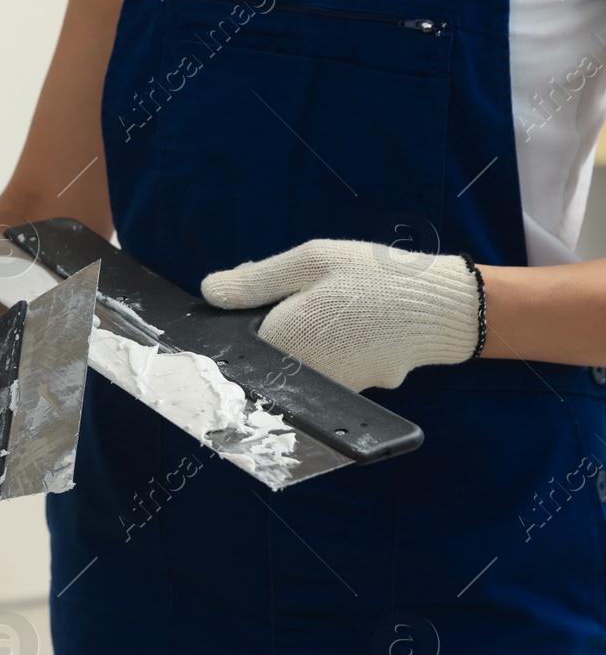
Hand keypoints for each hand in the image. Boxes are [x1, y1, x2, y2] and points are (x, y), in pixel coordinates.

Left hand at [200, 239, 483, 390]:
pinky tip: (353, 327)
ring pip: (295, 366)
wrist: (445, 308)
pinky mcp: (352, 392)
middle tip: (307, 298)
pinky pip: (325, 372)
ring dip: (304, 341)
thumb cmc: (377, 277)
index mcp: (281, 341)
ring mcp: (328, 389)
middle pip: (264, 358)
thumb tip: (210, 292)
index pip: (234, 346)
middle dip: (272, 330)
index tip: (248, 306)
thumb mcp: (311, 262)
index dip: (235, 325)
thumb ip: (255, 280)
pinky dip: (331, 351)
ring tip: (337, 309)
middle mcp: (299, 375)